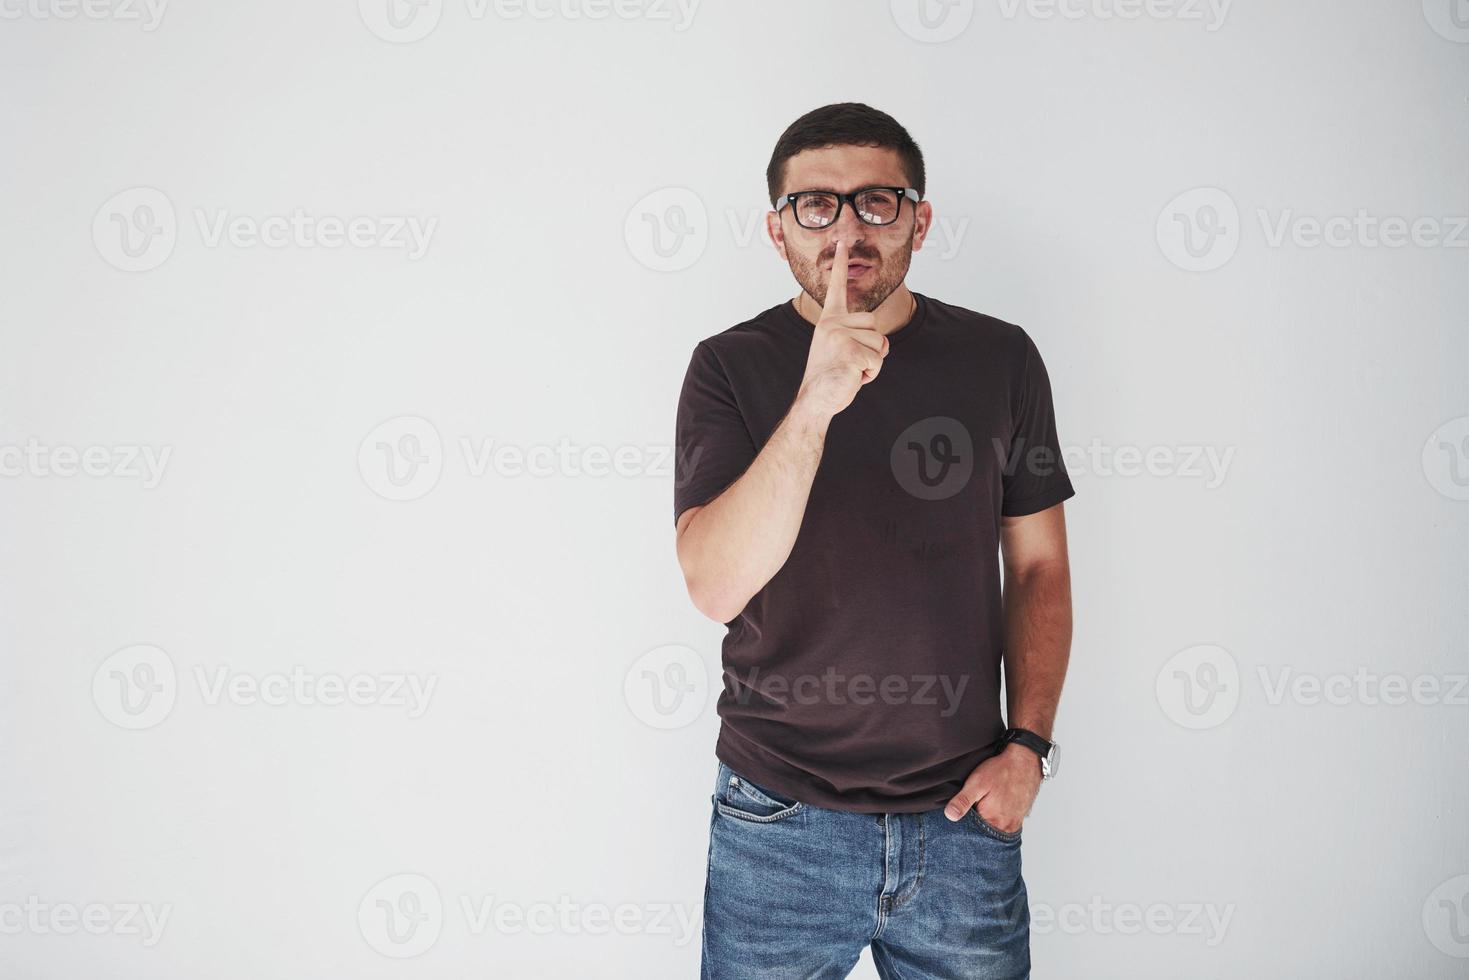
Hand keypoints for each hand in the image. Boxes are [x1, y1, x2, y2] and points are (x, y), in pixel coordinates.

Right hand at [794, 238, 889, 418]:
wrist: (815, 399)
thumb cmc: (830, 375)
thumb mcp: (838, 348)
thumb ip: (855, 335)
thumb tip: (884, 342)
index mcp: (829, 320)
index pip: (837, 288)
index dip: (840, 265)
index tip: (842, 242)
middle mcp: (832, 323)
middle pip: (875, 326)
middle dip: (873, 349)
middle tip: (851, 362)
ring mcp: (840, 336)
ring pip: (880, 344)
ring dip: (873, 363)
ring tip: (851, 370)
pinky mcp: (850, 352)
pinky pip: (878, 360)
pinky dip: (871, 374)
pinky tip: (852, 377)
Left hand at [942, 743, 1041, 833]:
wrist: (1025, 762)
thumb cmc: (1001, 770)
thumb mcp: (977, 782)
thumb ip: (963, 800)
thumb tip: (950, 816)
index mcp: (992, 821)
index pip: (971, 832)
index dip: (963, 822)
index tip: (964, 810)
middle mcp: (1005, 827)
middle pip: (983, 833)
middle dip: (975, 824)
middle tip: (976, 804)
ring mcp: (1014, 824)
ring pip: (994, 829)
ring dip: (987, 821)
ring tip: (987, 804)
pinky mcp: (1019, 819)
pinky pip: (1004, 825)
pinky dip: (998, 820)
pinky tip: (995, 807)